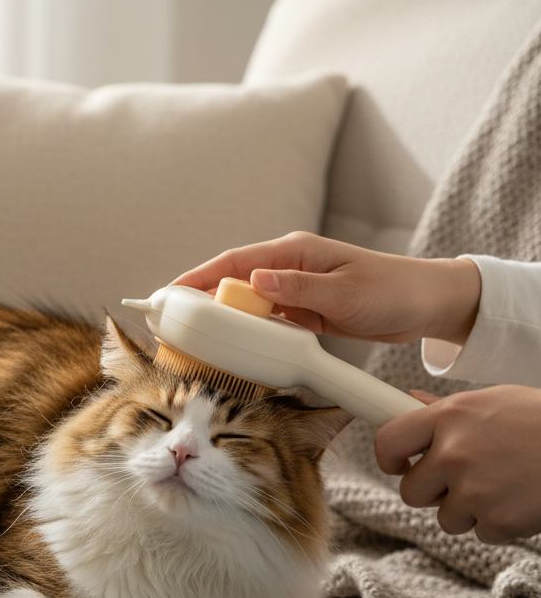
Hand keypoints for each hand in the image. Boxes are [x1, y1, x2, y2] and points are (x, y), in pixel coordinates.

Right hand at [172, 231, 481, 345]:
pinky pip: (263, 319)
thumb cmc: (392, 291)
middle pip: (231, 282)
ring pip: (244, 303)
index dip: (197, 277)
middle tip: (171, 323)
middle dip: (199, 299)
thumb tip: (256, 281)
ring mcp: (293, 289)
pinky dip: (246, 331)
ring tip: (192, 337)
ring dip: (221, 318)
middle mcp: (288, 267)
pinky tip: (232, 345)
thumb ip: (298, 287)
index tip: (169, 294)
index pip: (233, 261)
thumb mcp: (344, 292)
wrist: (427, 304)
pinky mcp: (301, 309)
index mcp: (294, 252)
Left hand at [375, 387, 540, 543]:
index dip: (389, 459)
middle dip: (433, 493)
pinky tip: (523, 501)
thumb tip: (411, 402)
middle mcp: (453, 452)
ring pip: (446, 518)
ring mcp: (474, 489)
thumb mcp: (495, 402)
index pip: (387, 441)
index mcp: (449, 417)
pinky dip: (501, 524)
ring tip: (505, 487)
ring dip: (470, 511)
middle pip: (411, 491)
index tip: (400, 466)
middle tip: (464, 482)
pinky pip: (481, 533)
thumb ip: (447, 409)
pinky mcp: (498, 520)